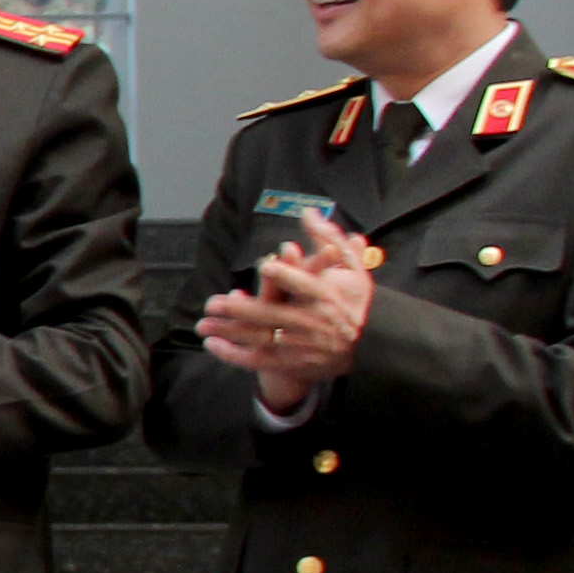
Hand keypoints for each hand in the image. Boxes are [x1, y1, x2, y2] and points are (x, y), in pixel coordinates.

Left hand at [199, 212, 374, 397]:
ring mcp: (299, 344)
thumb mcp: (352, 266)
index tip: (266, 264)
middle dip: (241, 311)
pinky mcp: (292, 361)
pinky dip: (234, 354)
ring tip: (203, 323)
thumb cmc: (355, 300)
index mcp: (326, 296)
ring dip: (229, 332)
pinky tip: (212, 344)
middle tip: (213, 302)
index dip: (288, 275)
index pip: (306, 285)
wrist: (370, 344)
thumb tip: (308, 212)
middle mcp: (311, 322)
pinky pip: (258, 360)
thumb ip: (329, 239)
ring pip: (259, 338)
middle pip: (273, 315)